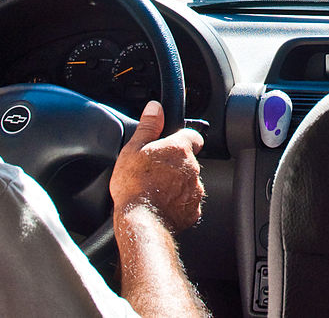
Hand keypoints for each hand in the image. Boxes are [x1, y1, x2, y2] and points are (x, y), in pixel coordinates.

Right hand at [110, 101, 204, 231]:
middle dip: (177, 164)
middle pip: (190, 160)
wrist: (141, 220)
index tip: (173, 144)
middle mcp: (193, 168)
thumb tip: (155, 107)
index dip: (183, 138)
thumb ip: (148, 126)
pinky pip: (188, 203)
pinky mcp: (193, 211)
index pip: (193, 136)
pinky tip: (161, 204)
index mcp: (179, 149)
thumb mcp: (134, 148)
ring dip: (178, 183)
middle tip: (156, 170)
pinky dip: (178, 203)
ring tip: (156, 189)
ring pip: (189, 182)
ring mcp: (195, 190)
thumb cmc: (134, 185)